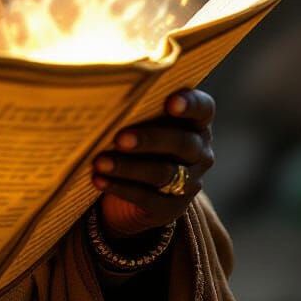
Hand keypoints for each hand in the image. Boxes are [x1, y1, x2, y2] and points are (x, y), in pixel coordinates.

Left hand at [91, 89, 214, 238]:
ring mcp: (189, 182)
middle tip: (119, 138)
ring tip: (99, 162)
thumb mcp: (137, 121)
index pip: (203, 108)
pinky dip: (120, 187)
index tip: (170, 102)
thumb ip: (131, 107)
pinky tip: (98, 180)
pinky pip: (147, 198)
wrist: (132, 190)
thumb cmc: (133, 137)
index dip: (190, 104)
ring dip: (128, 166)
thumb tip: (97, 92)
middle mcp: (199, 152)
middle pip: (182, 143)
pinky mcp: (170, 208)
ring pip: (163, 173)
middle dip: (150, 139)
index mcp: (194, 122)